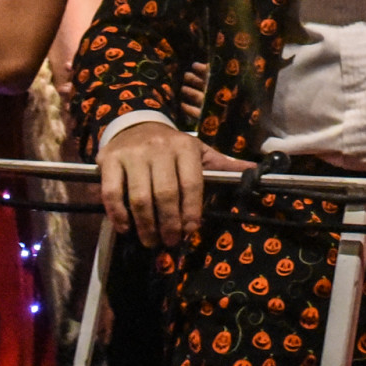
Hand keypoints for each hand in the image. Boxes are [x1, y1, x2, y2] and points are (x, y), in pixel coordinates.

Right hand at [97, 122, 241, 246]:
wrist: (136, 124)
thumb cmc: (172, 146)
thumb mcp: (199, 151)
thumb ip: (223, 165)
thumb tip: (256, 172)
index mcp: (185, 147)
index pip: (191, 183)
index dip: (191, 210)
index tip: (190, 230)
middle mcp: (159, 148)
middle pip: (165, 193)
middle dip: (169, 223)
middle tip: (170, 241)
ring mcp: (132, 154)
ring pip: (139, 196)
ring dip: (145, 225)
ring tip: (151, 241)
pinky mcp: (109, 160)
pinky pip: (112, 193)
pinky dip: (118, 215)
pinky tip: (126, 228)